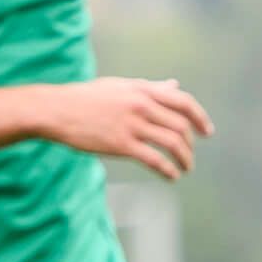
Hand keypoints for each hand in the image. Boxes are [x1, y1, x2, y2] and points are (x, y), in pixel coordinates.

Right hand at [45, 76, 212, 179]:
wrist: (54, 109)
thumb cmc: (86, 98)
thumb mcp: (121, 86)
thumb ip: (150, 87)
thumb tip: (174, 84)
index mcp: (143, 89)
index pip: (184, 102)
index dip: (200, 118)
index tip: (207, 132)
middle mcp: (141, 104)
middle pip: (181, 126)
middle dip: (191, 144)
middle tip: (190, 155)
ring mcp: (132, 124)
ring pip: (172, 143)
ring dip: (184, 159)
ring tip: (185, 169)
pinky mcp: (121, 144)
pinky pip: (155, 160)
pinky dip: (168, 170)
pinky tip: (172, 177)